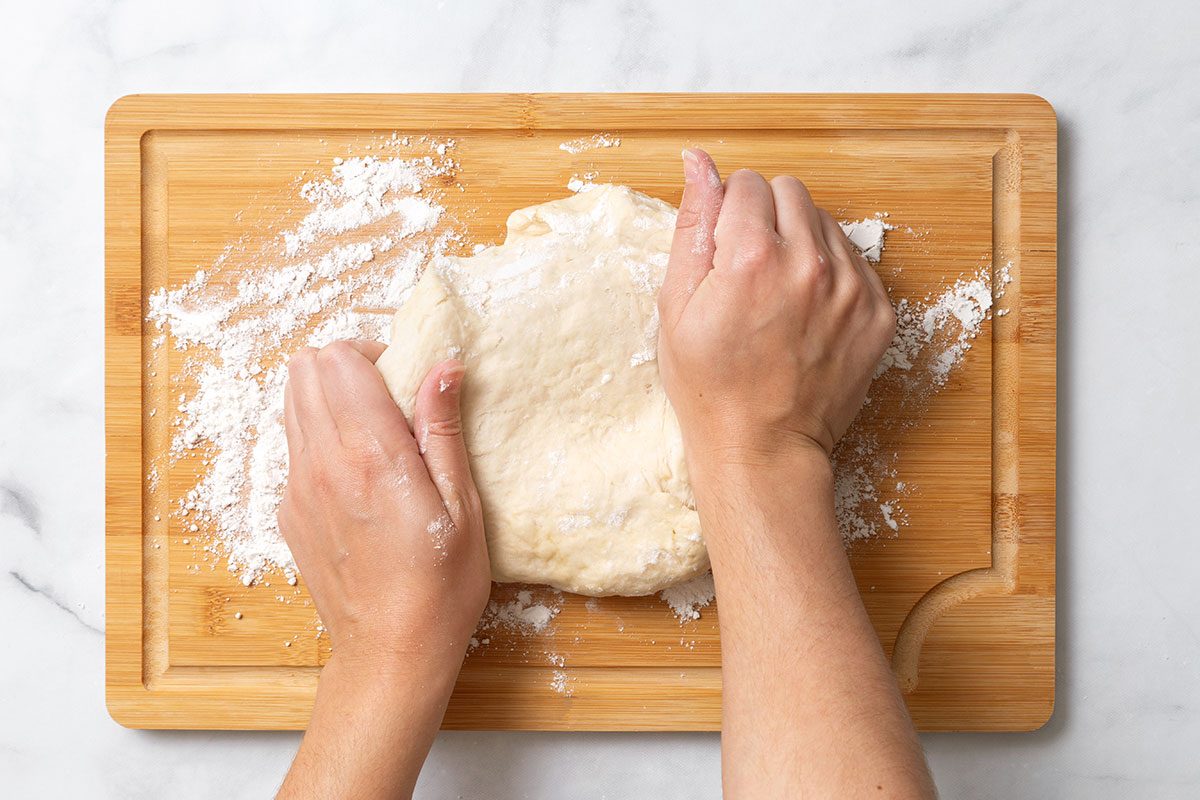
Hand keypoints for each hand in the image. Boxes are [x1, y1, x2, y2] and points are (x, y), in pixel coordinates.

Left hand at [278, 341, 489, 671]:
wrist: (391, 651)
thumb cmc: (440, 585)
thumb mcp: (462, 504)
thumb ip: (442, 428)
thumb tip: (442, 367)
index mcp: (371, 455)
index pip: (341, 360)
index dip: (375, 354)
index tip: (406, 378)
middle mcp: (323, 464)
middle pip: (305, 370)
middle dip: (346, 367)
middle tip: (388, 396)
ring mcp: (297, 489)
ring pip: (291, 403)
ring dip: (328, 398)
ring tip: (373, 431)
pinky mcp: (288, 512)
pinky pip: (294, 447)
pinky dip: (319, 438)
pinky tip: (358, 474)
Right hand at [657, 149, 895, 462]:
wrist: (763, 447)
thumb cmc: (709, 384)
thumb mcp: (676, 303)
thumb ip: (693, 224)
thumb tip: (698, 163)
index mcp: (752, 256)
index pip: (746, 183)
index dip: (727, 214)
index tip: (724, 252)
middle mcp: (809, 263)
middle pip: (789, 192)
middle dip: (766, 219)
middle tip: (750, 271)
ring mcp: (851, 288)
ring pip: (825, 222)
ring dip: (801, 244)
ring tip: (779, 296)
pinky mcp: (878, 312)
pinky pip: (854, 261)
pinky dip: (830, 276)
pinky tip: (806, 314)